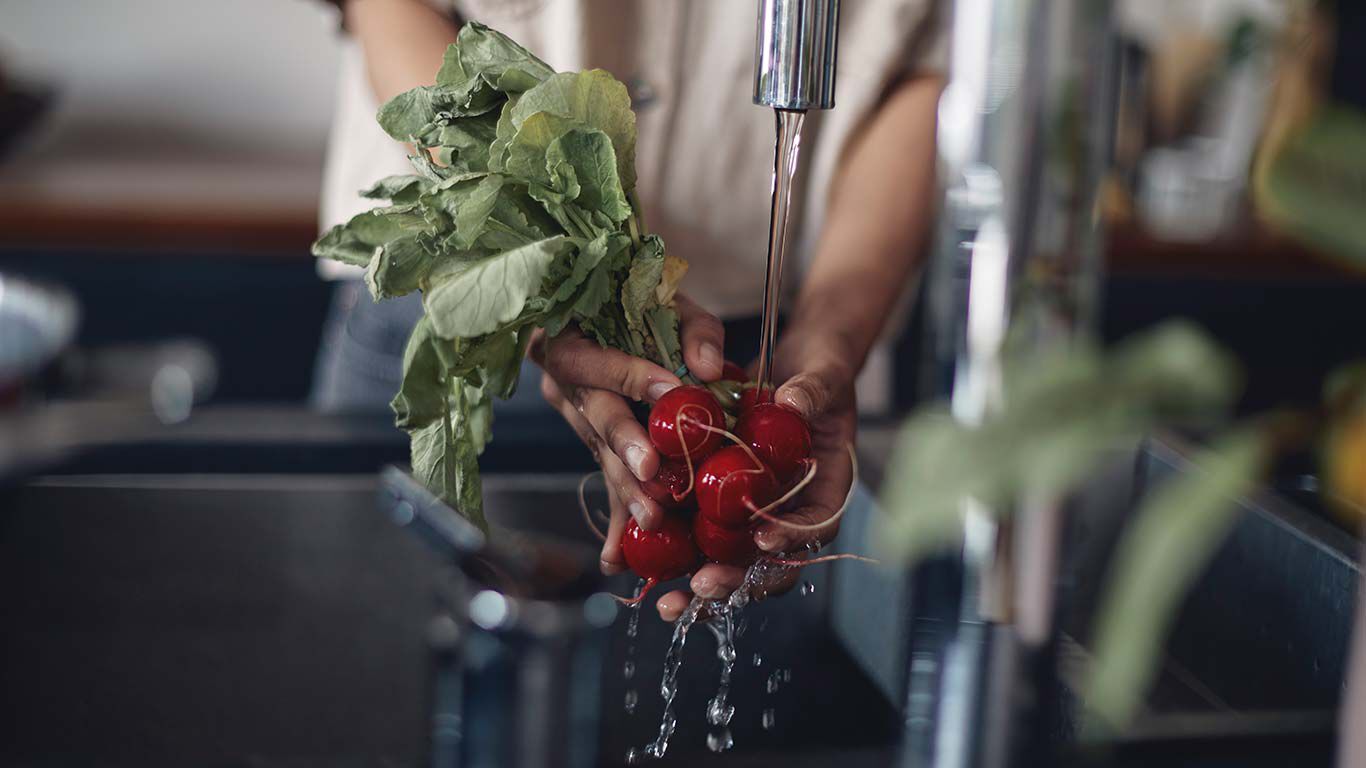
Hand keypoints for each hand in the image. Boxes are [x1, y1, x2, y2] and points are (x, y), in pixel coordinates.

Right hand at [530, 294, 725, 574]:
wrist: (610, 316)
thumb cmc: (640, 305)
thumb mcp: (670, 303)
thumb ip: (694, 330)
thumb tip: (710, 369)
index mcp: (568, 342)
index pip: (594, 362)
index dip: (630, 376)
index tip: (668, 389)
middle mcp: (565, 387)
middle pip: (595, 420)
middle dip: (625, 449)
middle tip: (651, 473)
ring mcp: (577, 422)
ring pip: (602, 458)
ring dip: (627, 491)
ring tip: (651, 520)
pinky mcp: (595, 449)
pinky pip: (606, 484)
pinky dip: (616, 521)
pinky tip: (617, 560)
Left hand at [656, 328, 858, 620]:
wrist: (795, 371)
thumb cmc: (820, 374)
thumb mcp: (822, 376)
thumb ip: (814, 391)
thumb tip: (792, 402)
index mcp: (826, 491)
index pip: (817, 526)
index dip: (793, 538)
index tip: (764, 541)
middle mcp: (791, 513)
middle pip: (771, 564)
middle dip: (737, 580)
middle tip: (703, 585)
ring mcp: (755, 516)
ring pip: (732, 563)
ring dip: (702, 589)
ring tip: (668, 604)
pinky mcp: (722, 509)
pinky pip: (700, 538)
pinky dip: (674, 557)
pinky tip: (641, 571)